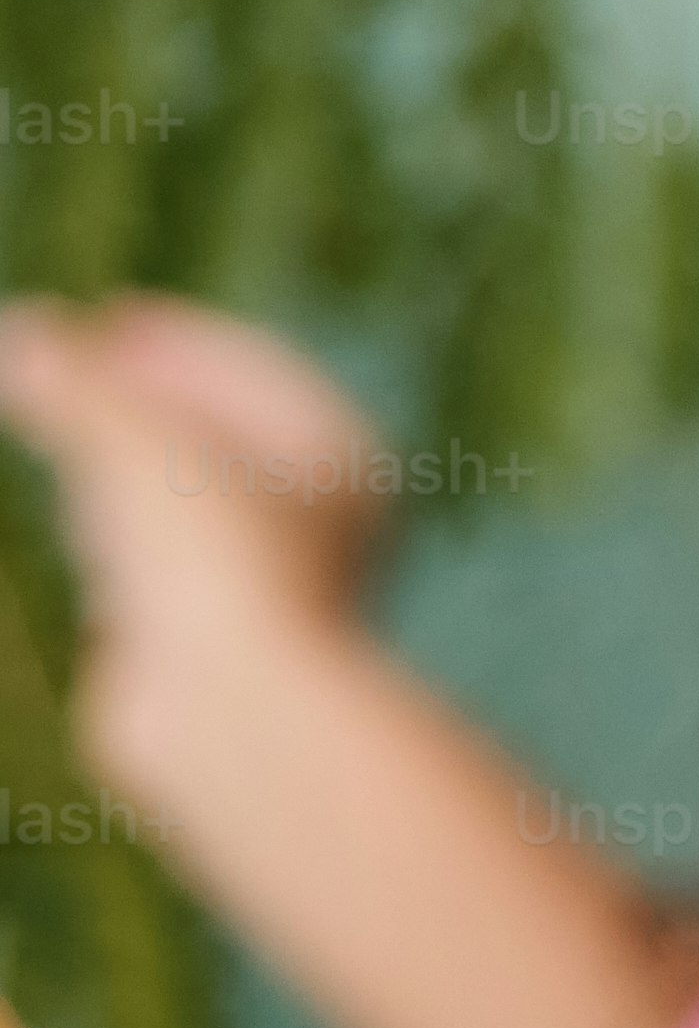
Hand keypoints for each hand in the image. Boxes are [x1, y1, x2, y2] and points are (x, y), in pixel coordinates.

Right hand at [0, 297, 401, 776]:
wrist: (231, 714)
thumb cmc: (210, 559)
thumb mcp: (134, 439)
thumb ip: (70, 380)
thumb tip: (17, 328)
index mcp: (338, 454)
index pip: (251, 371)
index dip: (174, 339)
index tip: (110, 313)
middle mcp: (317, 517)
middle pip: (221, 431)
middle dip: (143, 394)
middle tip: (73, 360)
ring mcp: (261, 581)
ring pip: (189, 500)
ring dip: (130, 460)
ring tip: (72, 425)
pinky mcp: (206, 640)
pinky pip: (163, 567)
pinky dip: (123, 535)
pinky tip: (85, 530)